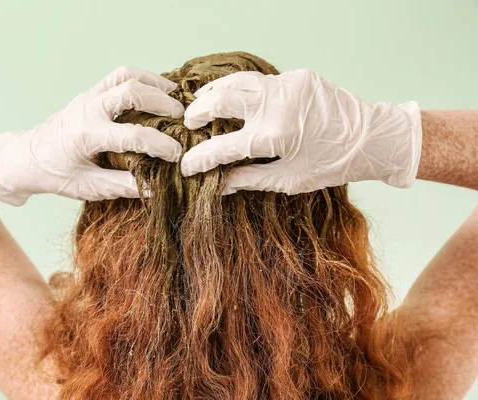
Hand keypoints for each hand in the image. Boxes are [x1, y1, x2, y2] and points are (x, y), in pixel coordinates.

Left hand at [0, 66, 183, 204]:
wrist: (27, 157)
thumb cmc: (56, 175)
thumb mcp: (88, 187)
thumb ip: (122, 186)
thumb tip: (156, 188)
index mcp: (85, 135)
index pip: (131, 135)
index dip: (158, 145)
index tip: (176, 154)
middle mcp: (87, 110)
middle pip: (130, 92)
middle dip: (160, 103)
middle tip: (182, 118)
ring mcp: (88, 97)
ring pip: (125, 76)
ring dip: (153, 83)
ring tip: (176, 96)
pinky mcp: (91, 93)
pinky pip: (118, 76)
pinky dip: (142, 78)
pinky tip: (159, 90)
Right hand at [181, 69, 421, 194]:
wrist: (372, 138)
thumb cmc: (331, 165)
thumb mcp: (290, 180)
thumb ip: (250, 179)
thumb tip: (220, 185)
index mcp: (274, 136)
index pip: (223, 147)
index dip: (199, 158)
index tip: (186, 166)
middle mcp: (277, 105)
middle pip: (221, 101)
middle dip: (198, 113)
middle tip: (189, 124)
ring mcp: (287, 86)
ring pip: (238, 81)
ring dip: (215, 92)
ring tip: (201, 102)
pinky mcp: (298, 77)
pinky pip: (260, 79)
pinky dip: (241, 88)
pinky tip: (233, 95)